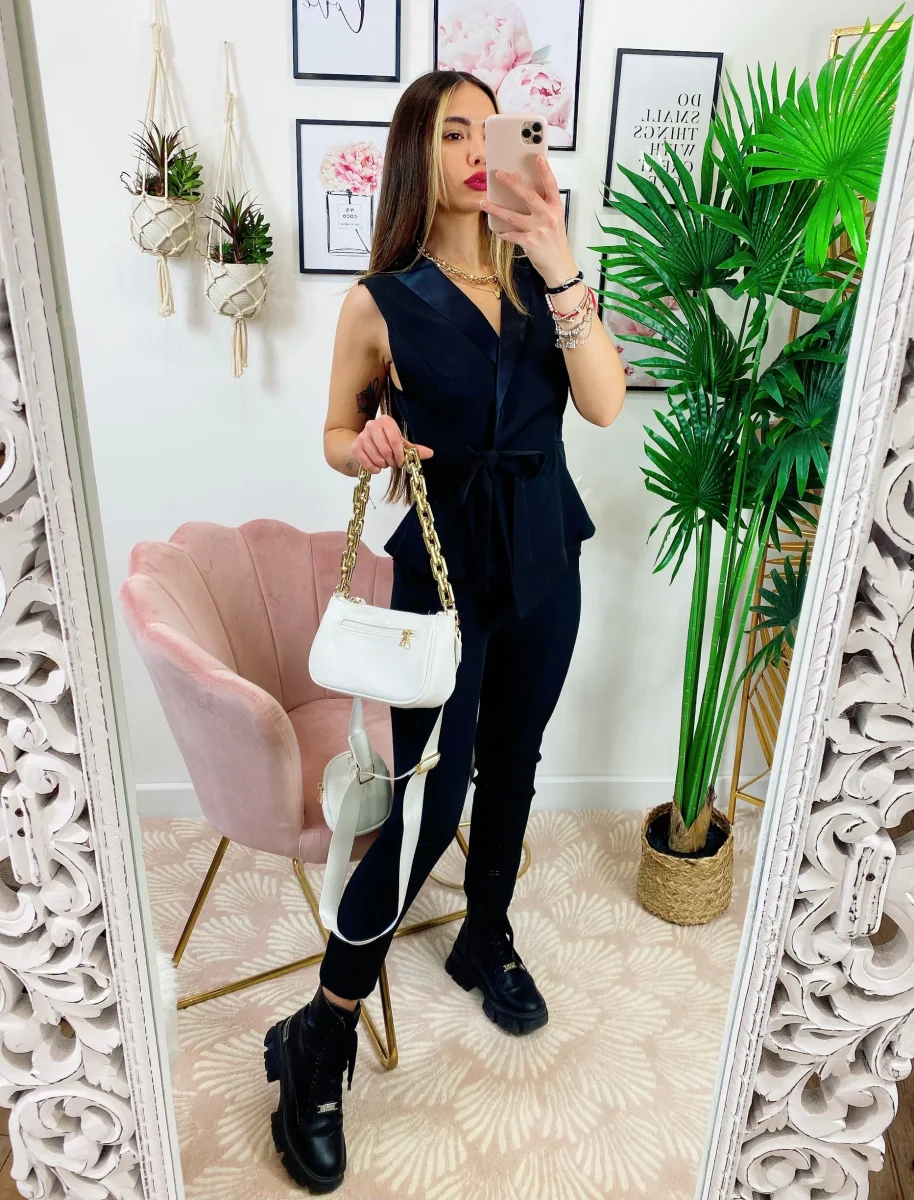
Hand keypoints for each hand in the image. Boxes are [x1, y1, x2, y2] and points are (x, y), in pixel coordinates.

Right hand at [349, 415, 432, 474]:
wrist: (366, 445)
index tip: (401, 461)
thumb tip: (431, 453)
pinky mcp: (355, 447)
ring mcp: (362, 436)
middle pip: (386, 450)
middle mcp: (372, 425)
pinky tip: (377, 468)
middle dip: (391, 461)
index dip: (400, 455)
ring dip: (383, 465)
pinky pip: (366, 463)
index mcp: (386, 421)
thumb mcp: (401, 444)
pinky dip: (374, 469)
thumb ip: (414, 449)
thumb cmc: (387, 443)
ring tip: (385, 463)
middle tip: (393, 463)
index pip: (395, 440)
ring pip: (376, 458)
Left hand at [480, 155, 577, 287]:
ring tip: (483, 203)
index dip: (545, 170)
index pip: (551, 185)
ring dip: (495, 208)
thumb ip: (543, 206)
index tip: (537, 157)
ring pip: (512, 215)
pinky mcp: (529, 242)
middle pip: (527, 195)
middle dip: (512, 183)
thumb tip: (522, 193)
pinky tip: (496, 229)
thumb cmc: (555, 242)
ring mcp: (538, 229)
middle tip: (499, 174)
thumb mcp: (554, 220)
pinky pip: (510, 234)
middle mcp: (547, 216)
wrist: (559, 266)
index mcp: (555, 208)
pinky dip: (502, 232)